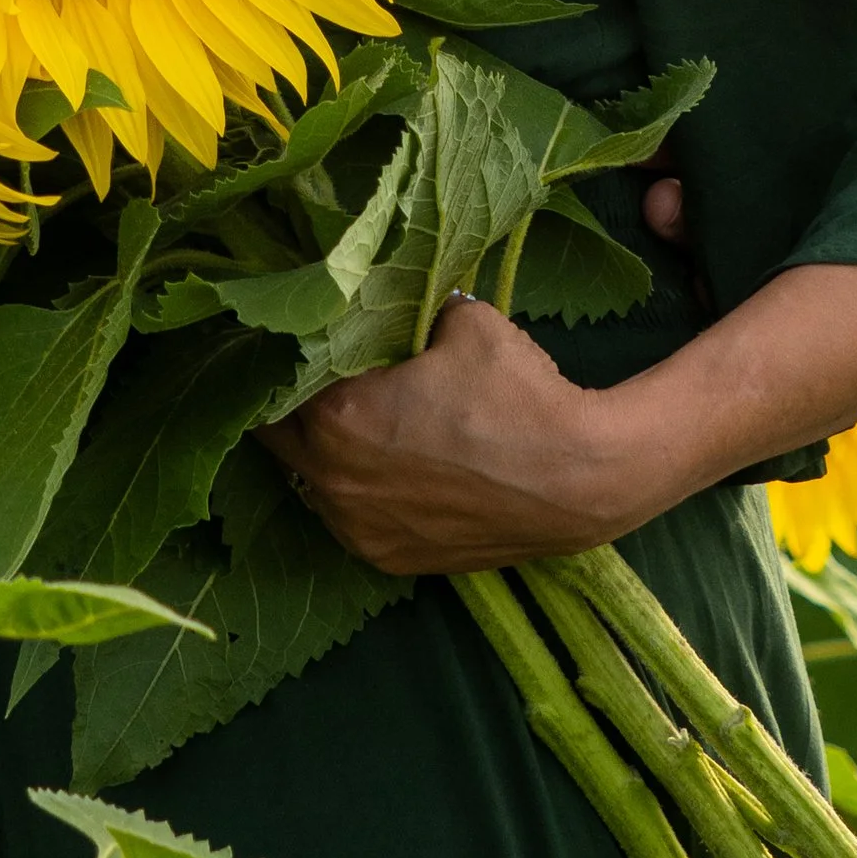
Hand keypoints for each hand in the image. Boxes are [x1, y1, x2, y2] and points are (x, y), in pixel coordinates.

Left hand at [262, 297, 653, 575]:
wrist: (581, 481)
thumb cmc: (517, 392)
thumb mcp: (458, 318)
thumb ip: (404, 307)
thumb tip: (386, 298)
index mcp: (337, 418)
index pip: (275, 379)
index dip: (278, 353)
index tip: (290, 334)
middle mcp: (334, 484)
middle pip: (279, 434)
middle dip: (289, 403)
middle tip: (310, 371)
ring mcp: (360, 530)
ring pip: (312, 479)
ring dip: (319, 449)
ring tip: (349, 415)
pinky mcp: (391, 560)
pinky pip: (350, 515)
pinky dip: (355, 487)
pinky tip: (382, 460)